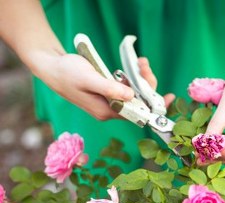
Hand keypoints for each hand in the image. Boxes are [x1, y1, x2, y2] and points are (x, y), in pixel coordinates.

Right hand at [34, 53, 173, 119]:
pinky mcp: (109, 92)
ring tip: (140, 62)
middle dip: (147, 85)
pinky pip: (128, 88)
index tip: (169, 98)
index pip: (137, 113)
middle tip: (144, 65)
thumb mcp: (89, 79)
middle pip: (138, 102)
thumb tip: (131, 96)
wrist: (52, 67)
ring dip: (141, 79)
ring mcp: (110, 101)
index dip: (154, 106)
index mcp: (106, 111)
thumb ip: (110, 89)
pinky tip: (134, 65)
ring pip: (135, 94)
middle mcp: (110, 110)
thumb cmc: (67, 73)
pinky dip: (134, 77)